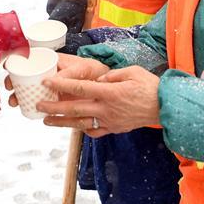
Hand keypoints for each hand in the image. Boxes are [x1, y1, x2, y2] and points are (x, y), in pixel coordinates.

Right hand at [5, 53, 108, 106]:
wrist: (105, 85)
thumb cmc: (93, 70)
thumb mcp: (81, 69)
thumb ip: (68, 75)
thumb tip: (50, 81)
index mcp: (52, 61)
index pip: (29, 61)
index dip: (16, 66)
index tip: (9, 73)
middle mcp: (49, 74)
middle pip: (26, 78)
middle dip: (15, 85)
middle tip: (11, 93)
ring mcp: (51, 88)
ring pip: (31, 92)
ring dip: (21, 97)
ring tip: (17, 104)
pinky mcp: (56, 100)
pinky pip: (41, 103)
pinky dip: (33, 107)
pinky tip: (29, 111)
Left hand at [36, 66, 160, 137]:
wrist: (165, 108)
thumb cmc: (150, 87)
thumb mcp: (133, 72)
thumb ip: (114, 75)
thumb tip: (101, 79)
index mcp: (110, 92)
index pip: (80, 87)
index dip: (62, 84)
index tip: (48, 82)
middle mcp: (107, 108)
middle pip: (75, 108)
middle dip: (54, 107)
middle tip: (38, 105)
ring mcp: (110, 121)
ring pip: (80, 123)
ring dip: (62, 122)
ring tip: (47, 120)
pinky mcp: (114, 128)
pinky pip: (95, 131)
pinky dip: (82, 129)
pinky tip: (74, 126)